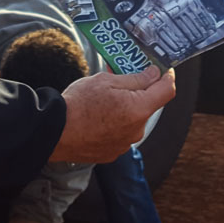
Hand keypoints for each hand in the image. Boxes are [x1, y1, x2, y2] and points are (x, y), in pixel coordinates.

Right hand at [51, 66, 174, 163]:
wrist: (55, 132)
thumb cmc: (78, 104)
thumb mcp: (106, 81)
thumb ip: (135, 78)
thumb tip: (154, 74)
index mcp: (139, 109)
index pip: (167, 91)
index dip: (168, 77)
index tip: (163, 69)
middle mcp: (137, 129)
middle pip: (147, 105)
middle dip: (138, 92)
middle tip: (120, 79)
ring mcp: (125, 144)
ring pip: (133, 119)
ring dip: (124, 108)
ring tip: (102, 99)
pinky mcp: (113, 152)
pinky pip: (121, 133)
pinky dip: (114, 123)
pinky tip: (97, 116)